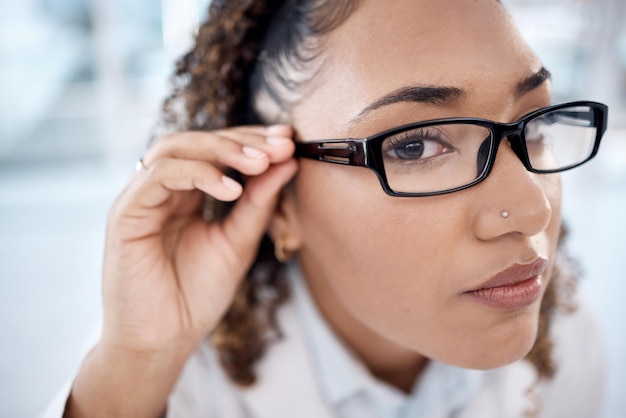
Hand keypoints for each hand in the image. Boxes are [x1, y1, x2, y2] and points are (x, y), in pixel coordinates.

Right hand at [101, 125, 296, 355]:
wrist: (164, 341)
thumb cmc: (197, 295)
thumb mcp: (239, 242)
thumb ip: (259, 203)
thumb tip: (288, 161)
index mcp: (185, 195)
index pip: (215, 150)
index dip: (251, 140)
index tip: (289, 140)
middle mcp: (160, 191)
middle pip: (197, 141)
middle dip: (241, 140)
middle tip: (280, 146)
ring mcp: (140, 199)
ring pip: (175, 148)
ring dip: (221, 150)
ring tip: (260, 163)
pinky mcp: (125, 215)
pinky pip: (159, 176)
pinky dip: (197, 175)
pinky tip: (231, 190)